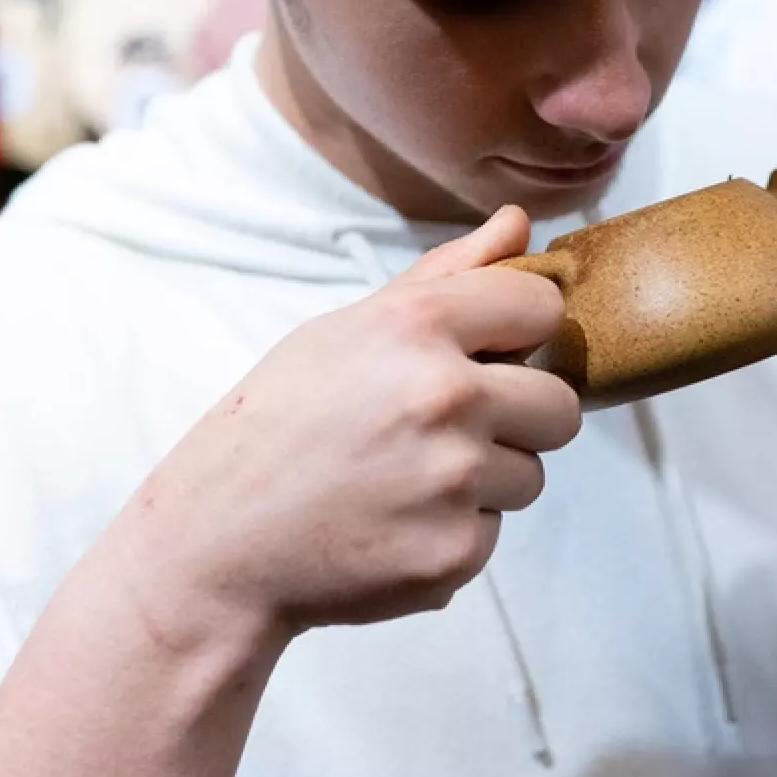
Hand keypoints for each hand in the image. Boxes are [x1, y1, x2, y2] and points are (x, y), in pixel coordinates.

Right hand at [117, 206, 579, 648]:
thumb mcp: (346, 331)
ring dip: (483, 481)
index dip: (518, 335)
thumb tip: (519, 224)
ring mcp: (454, 481)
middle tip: (439, 431)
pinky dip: (452, 533)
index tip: (486, 354)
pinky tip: (390, 524)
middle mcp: (446, 397)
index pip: (543, 310)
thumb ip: (445, 276)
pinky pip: (494, 532)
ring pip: (530, 474)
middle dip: (515, 419)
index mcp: (418, 326)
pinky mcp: (455, 552)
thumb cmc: (279, 424)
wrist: (217, 544)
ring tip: (402, 480)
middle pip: (559, 405)